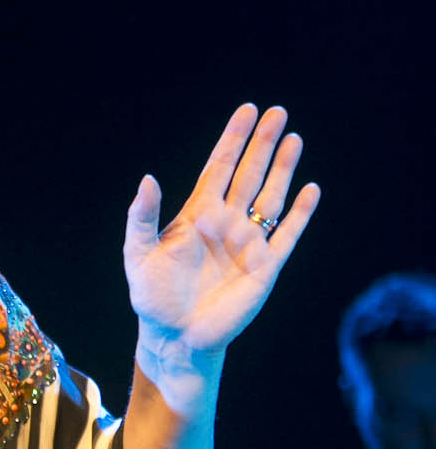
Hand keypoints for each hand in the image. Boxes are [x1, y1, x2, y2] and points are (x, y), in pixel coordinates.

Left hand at [124, 104, 320, 375]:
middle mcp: (226, 223)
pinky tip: (310, 190)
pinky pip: (287, 234)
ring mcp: (247, 243)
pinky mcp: (264, 267)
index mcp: (197, 214)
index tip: (247, 111)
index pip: (219, 167)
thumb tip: (148, 179)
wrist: (174, 337)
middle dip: (263, 144)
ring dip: (283, 169)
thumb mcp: (138, 255)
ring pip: (270, 197)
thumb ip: (142, 218)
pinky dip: (300, 214)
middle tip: (278, 112)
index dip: (233, 139)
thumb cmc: (153, 298)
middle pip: (249, 173)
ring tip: (294, 138)